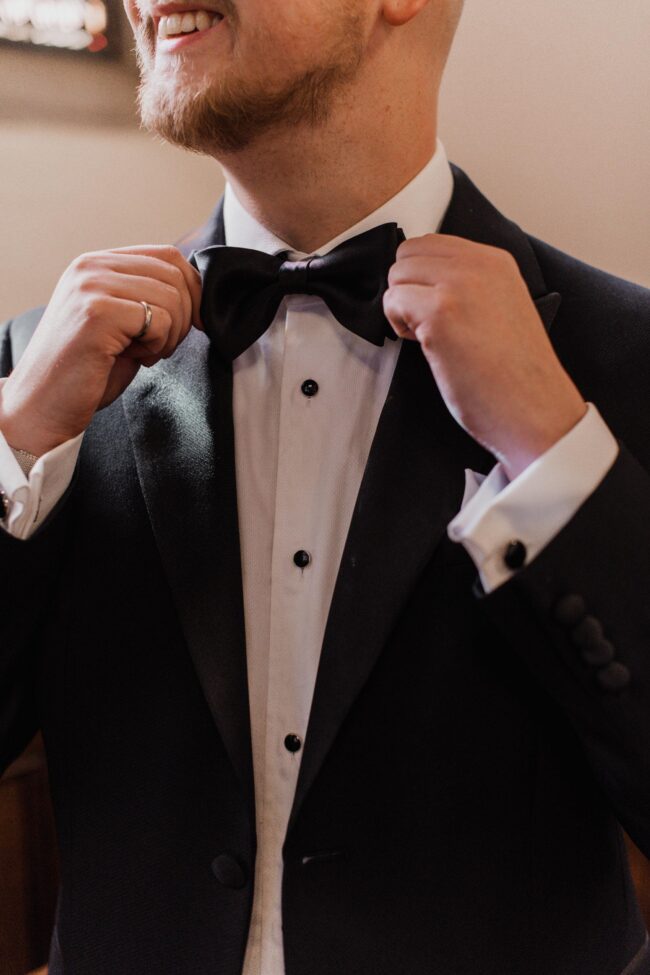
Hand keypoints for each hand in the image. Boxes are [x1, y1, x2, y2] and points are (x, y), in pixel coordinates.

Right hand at [0, 245, 202, 456]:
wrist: (45, 404)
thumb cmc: (87, 370)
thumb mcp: (121, 322)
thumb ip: (147, 298)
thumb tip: (198, 292)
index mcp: (97, 264)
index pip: (167, 255)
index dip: (192, 290)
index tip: (194, 322)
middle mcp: (90, 267)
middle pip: (174, 274)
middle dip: (185, 316)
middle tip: (161, 346)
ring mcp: (91, 287)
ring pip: (171, 297)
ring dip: (171, 334)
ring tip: (145, 353)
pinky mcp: (97, 313)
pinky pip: (159, 320)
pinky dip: (158, 345)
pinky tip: (135, 357)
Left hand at [383, 234, 586, 478]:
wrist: (534, 410)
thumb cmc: (517, 375)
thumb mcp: (502, 306)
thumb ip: (470, 286)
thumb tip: (425, 282)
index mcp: (496, 261)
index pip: (431, 243)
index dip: (422, 277)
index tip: (436, 306)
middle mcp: (478, 265)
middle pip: (408, 255)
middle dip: (408, 289)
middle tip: (429, 323)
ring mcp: (458, 286)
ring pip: (396, 276)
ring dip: (402, 308)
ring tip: (430, 336)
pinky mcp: (439, 314)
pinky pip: (391, 301)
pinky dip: (398, 325)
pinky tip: (426, 346)